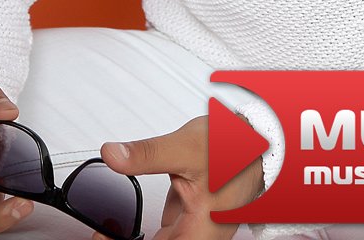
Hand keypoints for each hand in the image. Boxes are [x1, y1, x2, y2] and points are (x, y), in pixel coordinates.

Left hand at [99, 114, 262, 239]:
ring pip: (165, 239)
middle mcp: (204, 234)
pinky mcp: (199, 213)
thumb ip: (146, 154)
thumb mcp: (185, 146)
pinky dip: (154, 224)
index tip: (101, 238)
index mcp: (201, 230)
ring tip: (109, 229)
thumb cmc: (236, 144)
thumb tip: (113, 154)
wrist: (262, 134)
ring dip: (138, 236)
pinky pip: (172, 227)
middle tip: (102, 232)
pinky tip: (137, 216)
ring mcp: (202, 225)